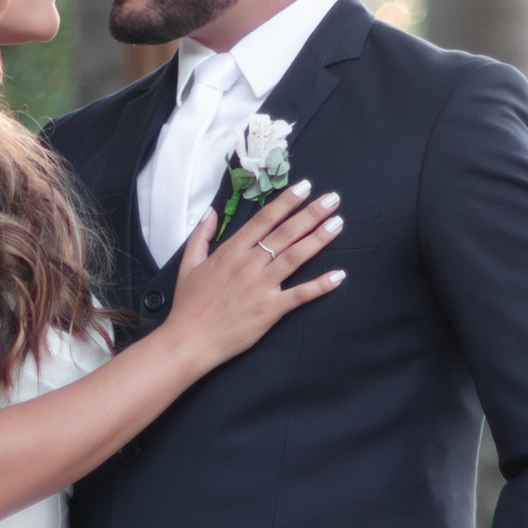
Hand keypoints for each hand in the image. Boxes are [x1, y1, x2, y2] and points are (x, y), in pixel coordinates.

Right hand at [164, 182, 344, 374]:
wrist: (188, 340)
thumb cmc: (188, 305)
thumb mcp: (188, 264)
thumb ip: (201, 235)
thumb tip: (210, 211)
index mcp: (231, 251)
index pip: (264, 219)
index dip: (286, 202)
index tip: (304, 187)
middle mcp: (249, 264)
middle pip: (286, 233)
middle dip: (311, 213)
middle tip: (332, 199)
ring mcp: (261, 286)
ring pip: (296, 257)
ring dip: (319, 239)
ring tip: (337, 224)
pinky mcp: (270, 310)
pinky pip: (300, 294)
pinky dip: (320, 285)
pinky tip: (338, 275)